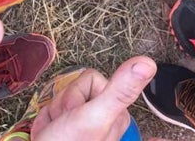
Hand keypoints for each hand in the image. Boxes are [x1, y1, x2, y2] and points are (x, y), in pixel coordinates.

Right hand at [31, 57, 155, 140]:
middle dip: (65, 103)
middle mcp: (105, 114)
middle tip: (66, 123)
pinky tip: (51, 131)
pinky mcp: (67, 124)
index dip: (79, 92)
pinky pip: (52, 108)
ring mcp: (85, 120)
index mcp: (117, 112)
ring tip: (58, 129)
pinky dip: (47, 119)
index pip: (93, 79)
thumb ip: (120, 91)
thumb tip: (147, 63)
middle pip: (77, 86)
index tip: (82, 112)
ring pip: (63, 96)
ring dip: (55, 112)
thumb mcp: (95, 117)